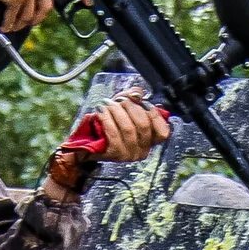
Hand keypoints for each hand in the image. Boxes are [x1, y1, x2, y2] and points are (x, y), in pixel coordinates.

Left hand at [43, 87, 170, 197]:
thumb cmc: (108, 123)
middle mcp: (142, 151)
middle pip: (143, 125)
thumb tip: (138, 93)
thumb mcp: (123, 107)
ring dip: (116, 111)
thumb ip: (133, 98)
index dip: (154, 114)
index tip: (141, 101)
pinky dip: (107, 119)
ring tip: (106, 103)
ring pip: (128, 129)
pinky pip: (114, 134)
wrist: (85, 142)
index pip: (163, 132)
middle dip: (130, 107)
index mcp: (149, 142)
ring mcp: (128, 155)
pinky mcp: (114, 155)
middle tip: (118, 99)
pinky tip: (100, 111)